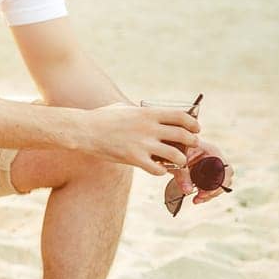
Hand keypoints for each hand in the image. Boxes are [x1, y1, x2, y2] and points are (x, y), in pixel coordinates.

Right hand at [82, 103, 199, 173]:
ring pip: (176, 156)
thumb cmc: (101, 118)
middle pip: (184, 136)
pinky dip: (161, 171)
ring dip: (180, 160)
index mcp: (148, 113)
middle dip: (192, 142)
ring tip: (177, 161)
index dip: (193, 123)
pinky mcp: (134, 158)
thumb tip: (151, 113)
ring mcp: (142, 144)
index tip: (196, 129)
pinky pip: (158, 170)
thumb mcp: (123, 108)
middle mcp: (149, 128)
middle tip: (190, 146)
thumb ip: (140, 111)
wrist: (83, 130)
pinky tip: (157, 169)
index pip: (182, 116)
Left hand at [175, 139, 230, 204]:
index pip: (224, 170)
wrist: (169, 148)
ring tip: (197, 200)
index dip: (217, 183)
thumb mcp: (177, 161)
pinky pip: (213, 185)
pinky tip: (196, 198)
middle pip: (226, 178)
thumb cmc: (174, 149)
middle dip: (214, 191)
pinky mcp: (208, 173)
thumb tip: (188, 191)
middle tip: (199, 198)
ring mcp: (213, 166)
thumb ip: (182, 175)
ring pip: (221, 183)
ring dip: (210, 194)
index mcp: (212, 152)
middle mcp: (216, 159)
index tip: (204, 193)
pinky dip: (206, 193)